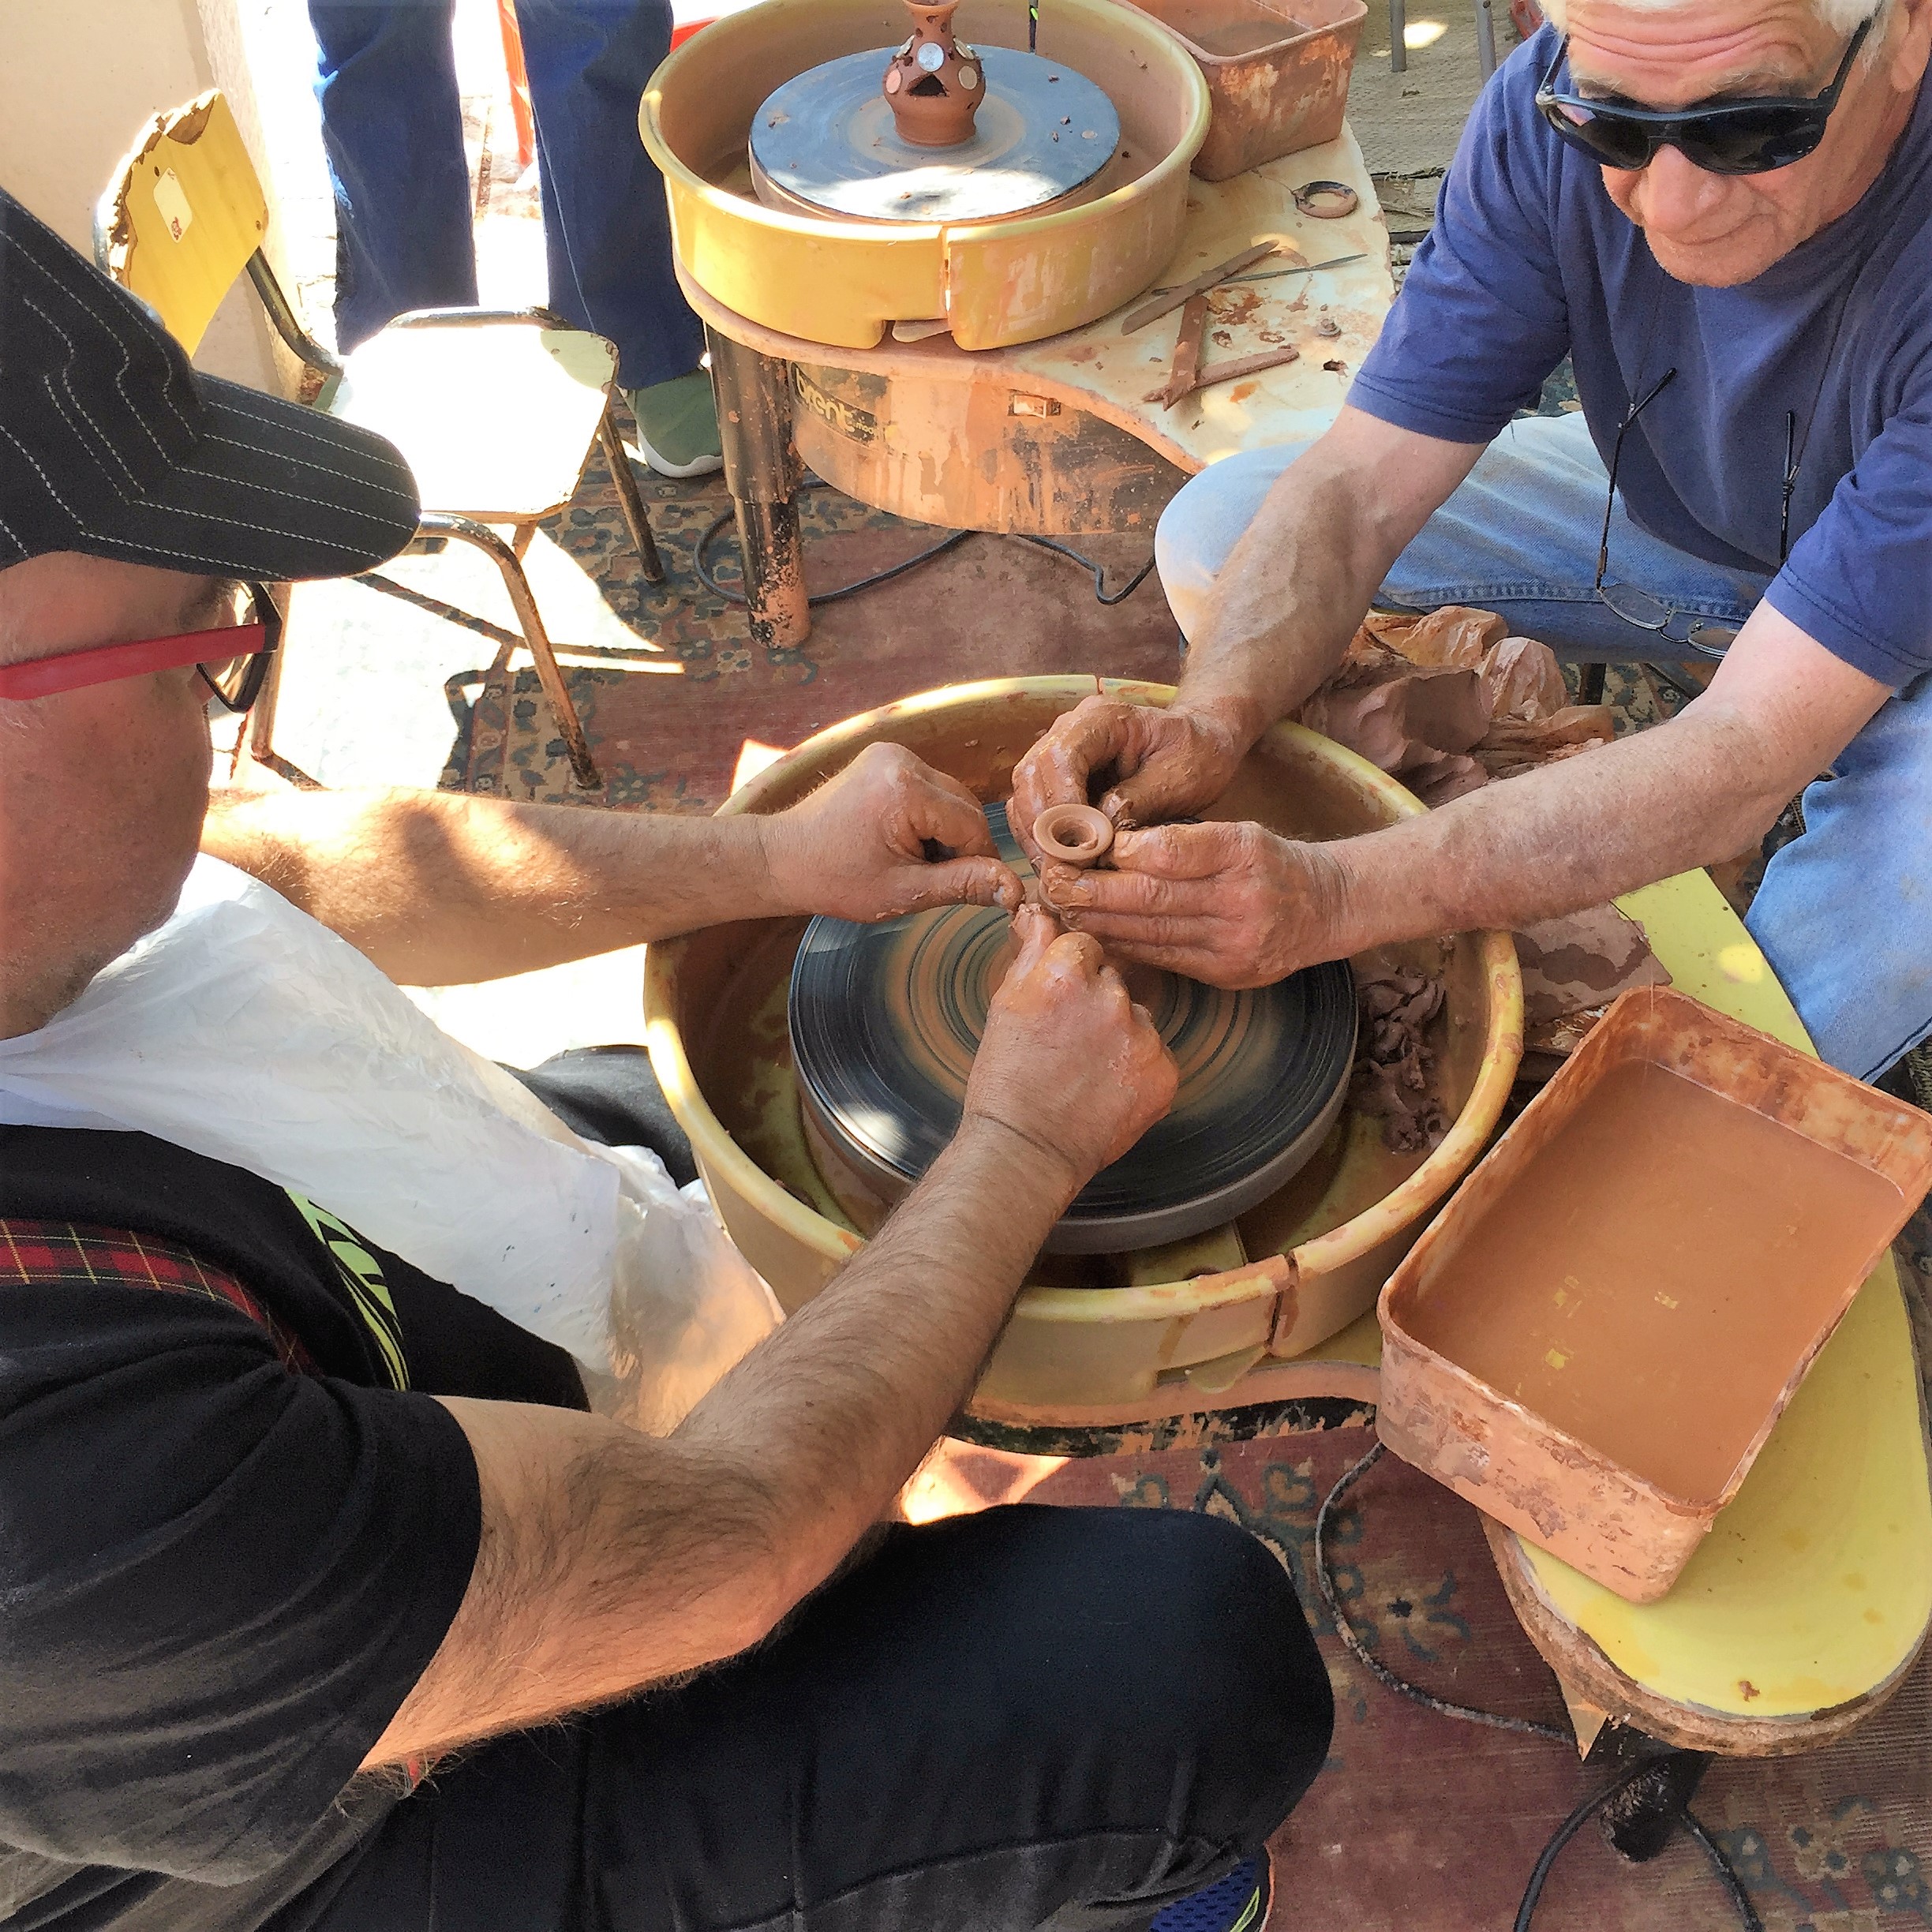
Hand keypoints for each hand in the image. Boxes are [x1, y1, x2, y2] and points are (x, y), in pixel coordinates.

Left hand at [762, 742, 1022, 922]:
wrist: (783, 857)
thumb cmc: (835, 880)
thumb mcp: (903, 892)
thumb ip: (962, 885)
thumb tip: (1015, 889)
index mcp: (907, 789)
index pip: (973, 826)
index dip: (976, 862)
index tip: (964, 889)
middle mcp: (903, 759)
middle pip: (964, 807)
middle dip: (956, 845)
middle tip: (925, 875)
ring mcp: (893, 753)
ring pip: (951, 798)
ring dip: (943, 831)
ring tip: (908, 858)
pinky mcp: (886, 756)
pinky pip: (930, 788)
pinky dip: (928, 816)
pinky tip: (900, 839)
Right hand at [963, 905, 1176, 1195]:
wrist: (1027, 1151)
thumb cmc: (1005, 1080)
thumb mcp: (1006, 1005)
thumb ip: (1031, 951)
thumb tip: (1039, 912)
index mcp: (1067, 973)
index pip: (1085, 944)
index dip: (1070, 971)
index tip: (1058, 999)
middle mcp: (1111, 998)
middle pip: (1114, 979)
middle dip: (1096, 1000)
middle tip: (1068, 1042)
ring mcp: (1143, 1037)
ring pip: (1137, 1017)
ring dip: (1119, 1034)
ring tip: (1086, 1070)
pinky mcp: (1165, 1072)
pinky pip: (1156, 1054)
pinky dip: (1137, 1068)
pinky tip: (1107, 1089)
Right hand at [1007, 696, 1253, 860]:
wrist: (1203, 743)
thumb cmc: (1198, 754)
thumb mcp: (1179, 776)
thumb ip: (1136, 801)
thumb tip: (1095, 834)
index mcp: (1101, 719)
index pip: (1060, 757)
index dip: (1061, 805)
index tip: (1075, 848)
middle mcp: (1069, 730)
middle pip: (1031, 776)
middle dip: (1043, 828)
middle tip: (1061, 871)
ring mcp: (1058, 753)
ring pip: (1024, 796)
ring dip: (1037, 839)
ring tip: (1059, 875)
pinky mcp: (1058, 780)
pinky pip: (1033, 810)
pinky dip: (1041, 840)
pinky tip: (1060, 866)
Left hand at [1044, 820, 1351, 988]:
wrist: (1324, 909)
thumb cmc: (1268, 862)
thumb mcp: (1239, 833)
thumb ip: (1184, 841)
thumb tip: (1111, 846)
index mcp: (1243, 852)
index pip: (1174, 851)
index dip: (1123, 851)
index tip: (1084, 844)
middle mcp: (1241, 899)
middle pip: (1154, 897)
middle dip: (1094, 890)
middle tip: (1052, 880)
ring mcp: (1234, 943)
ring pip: (1152, 933)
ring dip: (1099, 921)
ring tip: (1060, 907)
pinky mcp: (1226, 974)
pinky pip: (1162, 958)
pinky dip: (1123, 945)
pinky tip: (1093, 935)